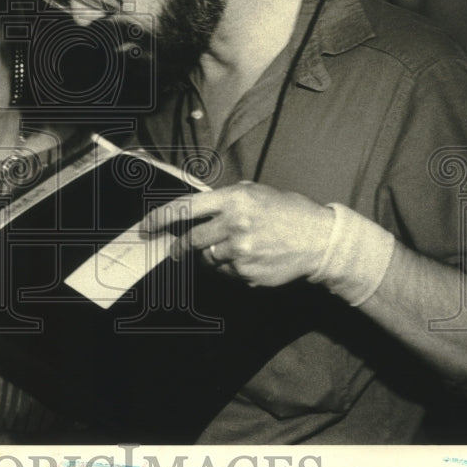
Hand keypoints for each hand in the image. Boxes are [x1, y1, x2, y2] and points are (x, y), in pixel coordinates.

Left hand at [140, 182, 333, 286]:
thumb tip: (199, 207)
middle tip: (175, 249)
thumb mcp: (258, 192)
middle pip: (191, 240)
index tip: (146, 227)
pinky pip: (226, 273)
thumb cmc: (290, 212)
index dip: (160, 218)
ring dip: (212, 255)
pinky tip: (251, 258)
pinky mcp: (248, 273)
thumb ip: (228, 198)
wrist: (320, 240)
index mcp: (234, 199)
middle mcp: (234, 225)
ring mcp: (240, 252)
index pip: (185, 208)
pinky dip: (231, 267)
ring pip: (208, 258)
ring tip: (235, 247)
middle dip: (180, 246)